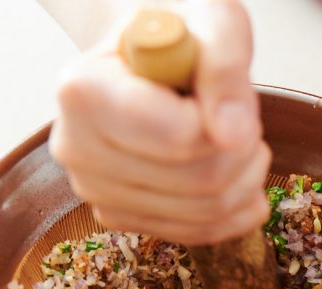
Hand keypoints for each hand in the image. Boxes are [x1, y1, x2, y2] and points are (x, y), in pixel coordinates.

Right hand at [49, 0, 269, 244]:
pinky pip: (195, 233)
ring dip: (245, 178)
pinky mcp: (117, 215)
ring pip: (203, 212)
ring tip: (237, 139)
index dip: (224, 119)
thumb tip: (235, 137)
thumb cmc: (175, 29)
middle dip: (244, 151)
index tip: (221, 89)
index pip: (182, 138)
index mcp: (83, 91)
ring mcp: (93, 189)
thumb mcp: (212, 20)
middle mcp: (76, 148)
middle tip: (241, 117)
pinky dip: (234, 210)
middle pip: (198, 182)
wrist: (145, 53)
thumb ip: (226, 69)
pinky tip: (238, 175)